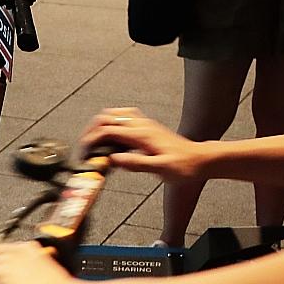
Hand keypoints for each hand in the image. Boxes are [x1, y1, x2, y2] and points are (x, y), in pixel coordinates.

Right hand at [79, 108, 212, 182]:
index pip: (107, 130)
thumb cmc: (184, 166)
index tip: (83, 152)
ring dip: (99, 126)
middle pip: (106, 117)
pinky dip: (111, 125)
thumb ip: (136, 164)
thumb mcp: (160, 168)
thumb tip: (114, 160)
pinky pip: (122, 118)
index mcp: (141, 135)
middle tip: (84, 147)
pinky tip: (111, 140)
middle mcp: (141, 126)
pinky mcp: (146, 128)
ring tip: (93, 143)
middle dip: (90, 131)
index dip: (91, 140)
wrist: (199, 160)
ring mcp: (144, 125)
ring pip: (113, 114)